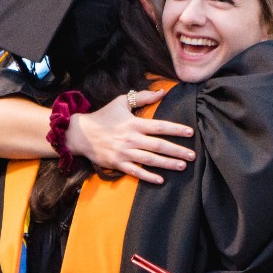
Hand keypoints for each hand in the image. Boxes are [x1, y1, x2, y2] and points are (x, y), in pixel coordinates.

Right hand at [65, 90, 194, 183]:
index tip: (190, 133)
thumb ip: (143, 97)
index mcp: (134, 123)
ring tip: (183, 166)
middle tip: (193, 155)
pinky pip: (135, 171)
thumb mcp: (121, 102)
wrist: (79, 133)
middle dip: (177, 151)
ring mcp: (124, 152)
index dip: (176, 129)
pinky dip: (148, 176)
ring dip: (167, 164)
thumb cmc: (103, 116)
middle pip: (158, 145)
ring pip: (150, 159)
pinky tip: (161, 180)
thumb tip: (163, 92)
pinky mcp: (117, 163)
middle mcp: (131, 138)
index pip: (160, 126)